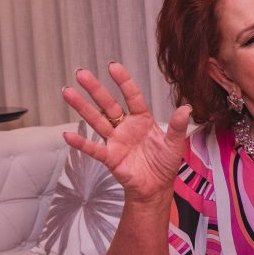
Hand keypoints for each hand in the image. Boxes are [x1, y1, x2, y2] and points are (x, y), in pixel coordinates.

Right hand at [62, 62, 190, 201]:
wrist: (156, 188)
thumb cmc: (164, 164)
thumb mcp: (174, 144)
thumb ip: (178, 127)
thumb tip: (185, 109)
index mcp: (142, 120)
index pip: (132, 96)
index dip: (123, 81)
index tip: (112, 66)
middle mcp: (126, 127)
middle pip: (108, 104)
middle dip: (95, 89)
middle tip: (81, 73)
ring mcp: (115, 141)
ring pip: (96, 120)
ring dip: (82, 108)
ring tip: (68, 92)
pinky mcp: (110, 157)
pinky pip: (93, 149)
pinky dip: (81, 143)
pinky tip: (67, 135)